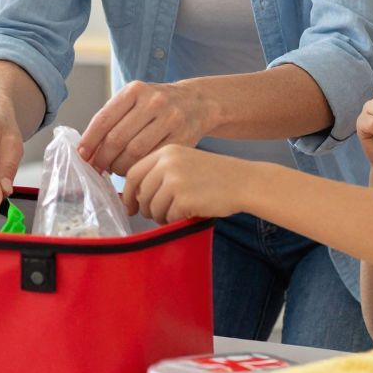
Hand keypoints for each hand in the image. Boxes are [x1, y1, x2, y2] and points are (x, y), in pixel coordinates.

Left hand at [79, 80, 209, 174]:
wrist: (197, 101)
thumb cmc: (156, 105)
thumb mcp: (134, 100)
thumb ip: (112, 119)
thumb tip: (86, 150)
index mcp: (135, 90)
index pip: (103, 119)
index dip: (89, 141)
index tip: (82, 155)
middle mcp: (153, 101)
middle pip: (117, 138)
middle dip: (102, 158)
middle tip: (98, 167)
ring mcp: (170, 119)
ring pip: (134, 152)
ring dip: (119, 166)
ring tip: (114, 169)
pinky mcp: (182, 137)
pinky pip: (153, 159)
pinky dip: (139, 168)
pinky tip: (134, 170)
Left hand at [122, 145, 247, 223]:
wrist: (244, 182)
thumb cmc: (216, 176)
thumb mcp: (185, 162)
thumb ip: (160, 172)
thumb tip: (134, 195)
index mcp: (166, 151)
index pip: (133, 173)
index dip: (128, 193)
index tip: (129, 205)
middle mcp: (168, 163)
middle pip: (141, 193)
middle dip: (146, 209)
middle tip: (158, 214)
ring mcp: (176, 180)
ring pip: (152, 207)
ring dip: (160, 217)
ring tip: (176, 214)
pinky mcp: (184, 198)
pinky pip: (168, 216)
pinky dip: (174, 221)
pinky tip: (187, 215)